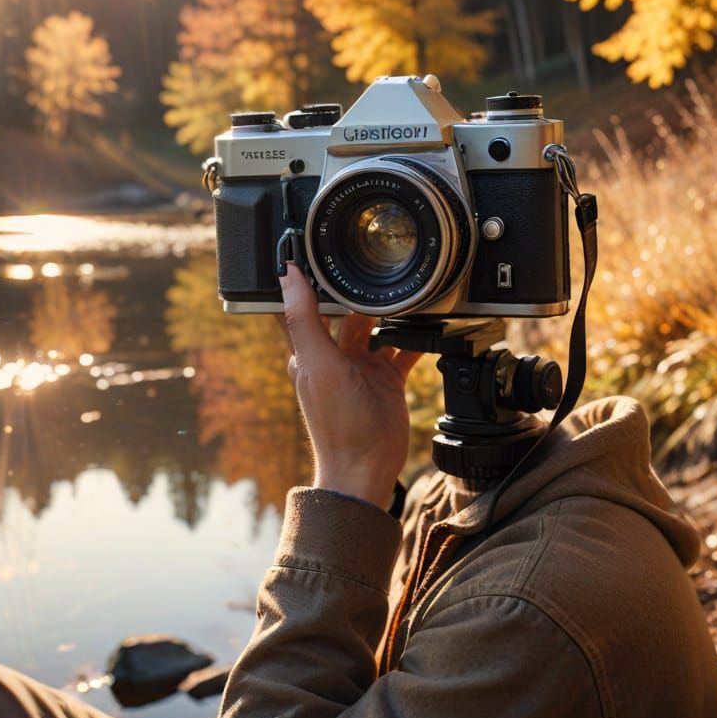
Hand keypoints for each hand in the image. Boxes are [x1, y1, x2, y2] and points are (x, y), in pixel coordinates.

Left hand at [279, 263, 422, 509]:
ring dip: (390, 311)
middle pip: (347, 310)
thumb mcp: (318, 365)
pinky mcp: (387, 379)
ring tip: (408, 290)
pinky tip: (428, 323)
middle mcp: (333, 355)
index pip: (306, 304)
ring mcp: (362, 367)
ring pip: (377, 326)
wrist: (367, 468)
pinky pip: (403, 349)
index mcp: (308, 349)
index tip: (323, 248)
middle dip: (361, 292)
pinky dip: (415, 337)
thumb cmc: (337, 424)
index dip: (312, 279)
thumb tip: (288, 274)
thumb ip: (303, 319)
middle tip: (380, 265)